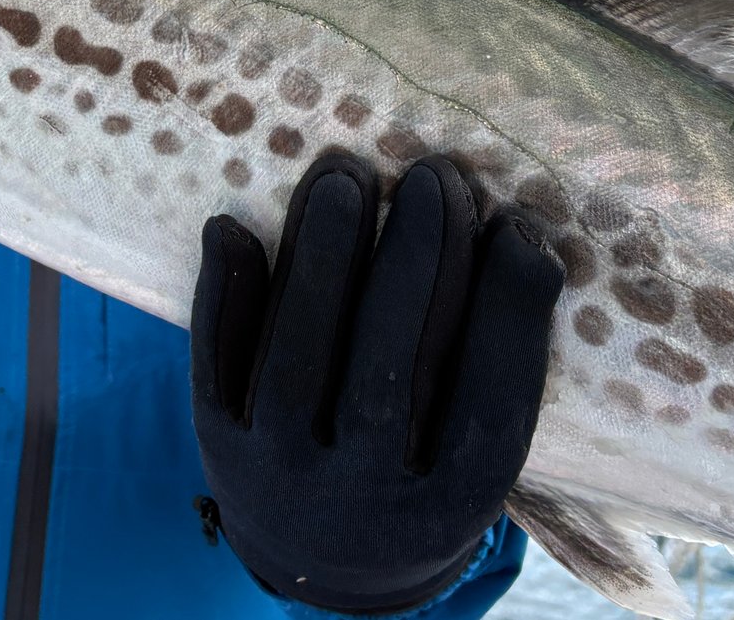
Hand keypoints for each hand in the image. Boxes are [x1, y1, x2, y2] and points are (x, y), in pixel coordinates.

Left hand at [191, 153, 562, 613]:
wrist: (320, 559)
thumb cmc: (419, 472)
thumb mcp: (469, 455)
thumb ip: (491, 368)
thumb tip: (516, 235)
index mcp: (451, 509)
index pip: (490, 403)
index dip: (510, 312)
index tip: (519, 227)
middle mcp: (361, 501)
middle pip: (390, 369)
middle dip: (416, 259)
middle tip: (433, 174)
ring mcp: (280, 474)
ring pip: (297, 357)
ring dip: (320, 257)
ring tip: (345, 175)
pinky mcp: (216, 446)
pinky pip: (215, 364)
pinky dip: (221, 295)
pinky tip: (232, 228)